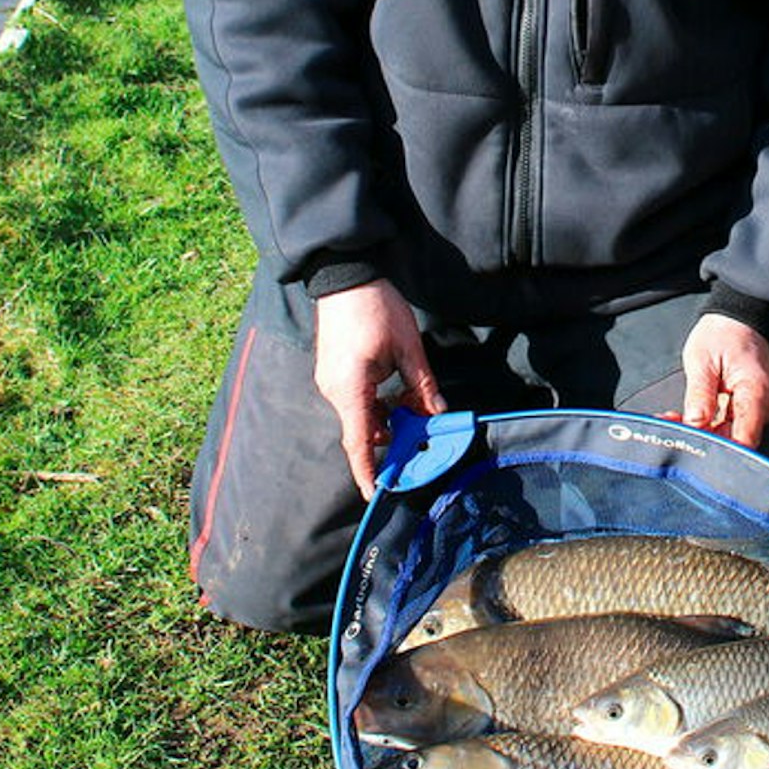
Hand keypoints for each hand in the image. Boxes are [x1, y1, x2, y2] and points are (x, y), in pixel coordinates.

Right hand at [313, 279, 446, 498]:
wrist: (345, 275)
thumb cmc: (376, 307)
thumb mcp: (408, 346)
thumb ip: (423, 384)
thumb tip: (439, 411)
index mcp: (351, 388)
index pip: (359, 442)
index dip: (368, 471)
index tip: (377, 493)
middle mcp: (335, 391)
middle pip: (364, 430)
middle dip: (393, 435)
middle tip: (423, 425)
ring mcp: (330, 382)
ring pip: (362, 415)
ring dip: (387, 416)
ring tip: (415, 400)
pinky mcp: (333, 372)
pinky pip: (356, 399)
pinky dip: (377, 403)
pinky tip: (398, 389)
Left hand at [681, 313, 768, 449]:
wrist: (739, 318)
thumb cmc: (724, 333)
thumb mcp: (702, 361)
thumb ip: (699, 396)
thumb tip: (694, 425)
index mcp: (756, 393)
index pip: (743, 441)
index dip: (717, 450)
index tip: (693, 447)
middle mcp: (764, 405)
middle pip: (735, 440)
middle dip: (704, 439)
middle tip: (675, 427)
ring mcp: (758, 407)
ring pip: (730, 434)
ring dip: (703, 432)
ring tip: (676, 419)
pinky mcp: (750, 406)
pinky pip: (731, 424)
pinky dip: (709, 424)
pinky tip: (690, 417)